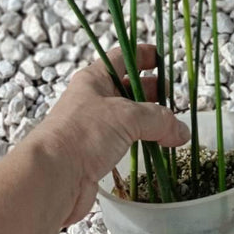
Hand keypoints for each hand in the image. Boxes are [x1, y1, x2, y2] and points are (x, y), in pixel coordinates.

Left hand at [28, 43, 189, 224]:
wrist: (52, 178)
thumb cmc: (83, 134)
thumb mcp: (126, 116)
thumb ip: (158, 120)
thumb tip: (182, 131)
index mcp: (95, 79)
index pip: (123, 57)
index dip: (143, 55)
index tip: (163, 59)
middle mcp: (93, 100)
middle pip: (127, 88)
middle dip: (151, 92)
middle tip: (174, 99)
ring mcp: (93, 128)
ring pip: (126, 118)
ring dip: (148, 121)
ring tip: (170, 127)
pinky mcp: (95, 154)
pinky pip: (123, 142)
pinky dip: (140, 144)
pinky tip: (156, 150)